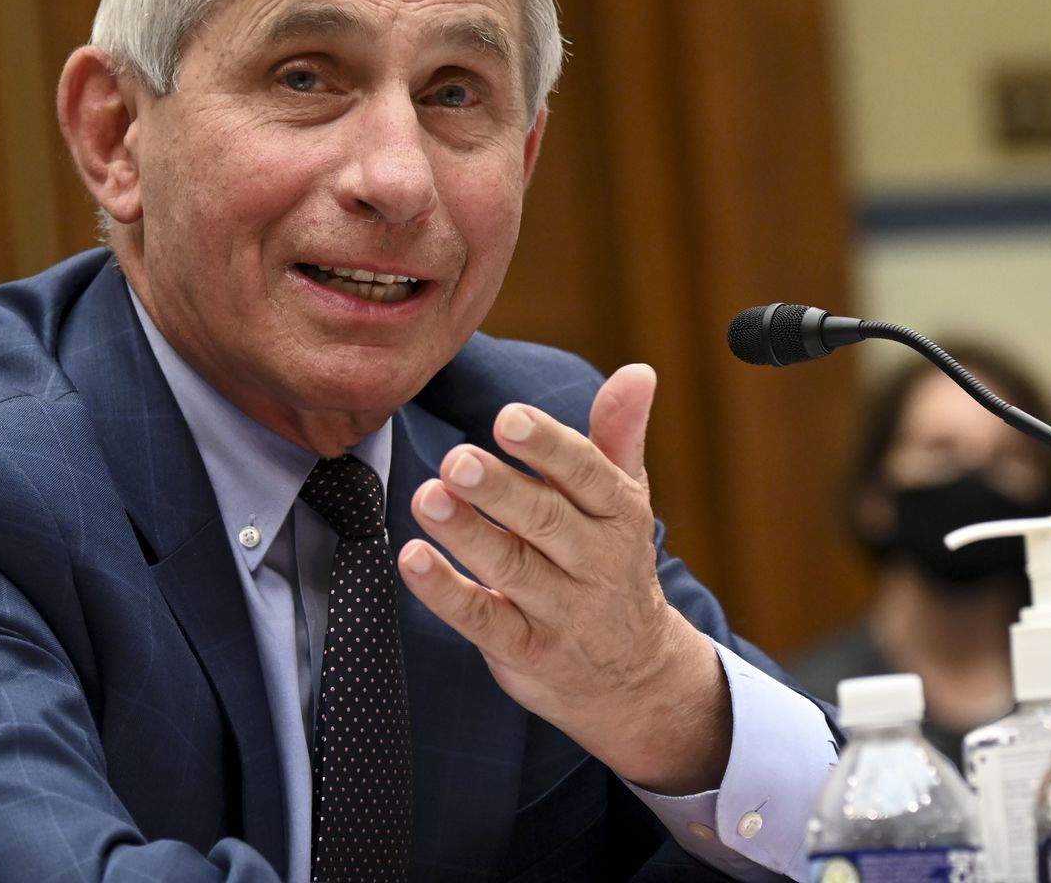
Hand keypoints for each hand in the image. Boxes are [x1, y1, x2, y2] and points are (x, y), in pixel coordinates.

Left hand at [398, 363, 730, 794]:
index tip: (507, 417)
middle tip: (457, 459)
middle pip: (546, 521)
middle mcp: (595, 563)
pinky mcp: (527, 652)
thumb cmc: (612, 566)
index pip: (587, 474)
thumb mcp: (624, 501)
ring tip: (426, 497)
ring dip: (466, 534)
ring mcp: (562, 613)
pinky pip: (484, 621)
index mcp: (618, 515)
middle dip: (501, 490)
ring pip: (512, 569)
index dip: (548, 446)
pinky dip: (447, 592)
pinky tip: (412, 560)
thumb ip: (618, 436)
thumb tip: (638, 370)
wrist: (636, 679)